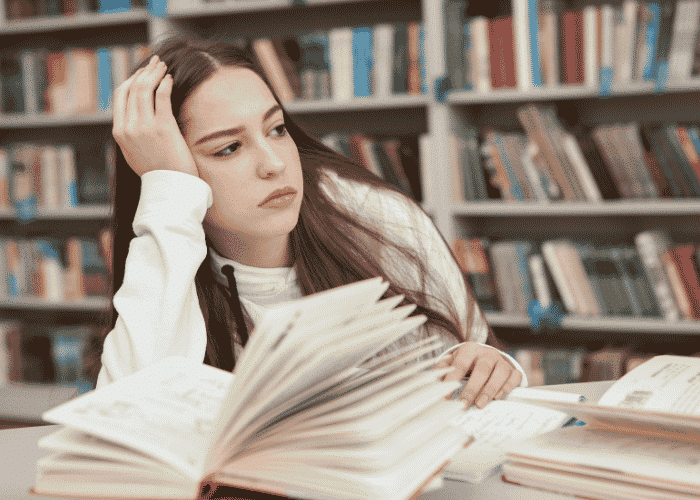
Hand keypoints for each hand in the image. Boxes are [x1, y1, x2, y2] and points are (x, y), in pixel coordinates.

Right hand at [112, 55, 197, 177]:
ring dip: (155, 73)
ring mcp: (145, 127)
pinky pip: (162, 96)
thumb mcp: (135, 154)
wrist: (171, 188)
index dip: (131, 79)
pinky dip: (166, 83)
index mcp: (119, 132)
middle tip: (156, 63)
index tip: (143, 72)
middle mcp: (129, 127)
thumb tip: (132, 119)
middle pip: (132, 88)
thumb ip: (130, 135)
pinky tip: (171, 79)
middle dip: (145, 71)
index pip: (120, 95)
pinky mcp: (163, 127)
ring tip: (165, 67)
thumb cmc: (158, 172)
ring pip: (145, 88)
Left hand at [435, 342, 522, 408]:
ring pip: (499, 373)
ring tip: (479, 404)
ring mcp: (502, 361)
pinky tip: (496, 398)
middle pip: (481, 369)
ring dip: (489, 390)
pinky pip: (514, 377)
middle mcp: (487, 353)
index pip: (460, 364)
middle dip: (472, 389)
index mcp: (470, 349)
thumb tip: (434, 383)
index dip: (452, 380)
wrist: (485, 357)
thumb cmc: (466, 362)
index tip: (446, 397)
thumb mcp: (452, 361)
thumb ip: (442, 370)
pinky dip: (506, 388)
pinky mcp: (512, 369)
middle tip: (463, 404)